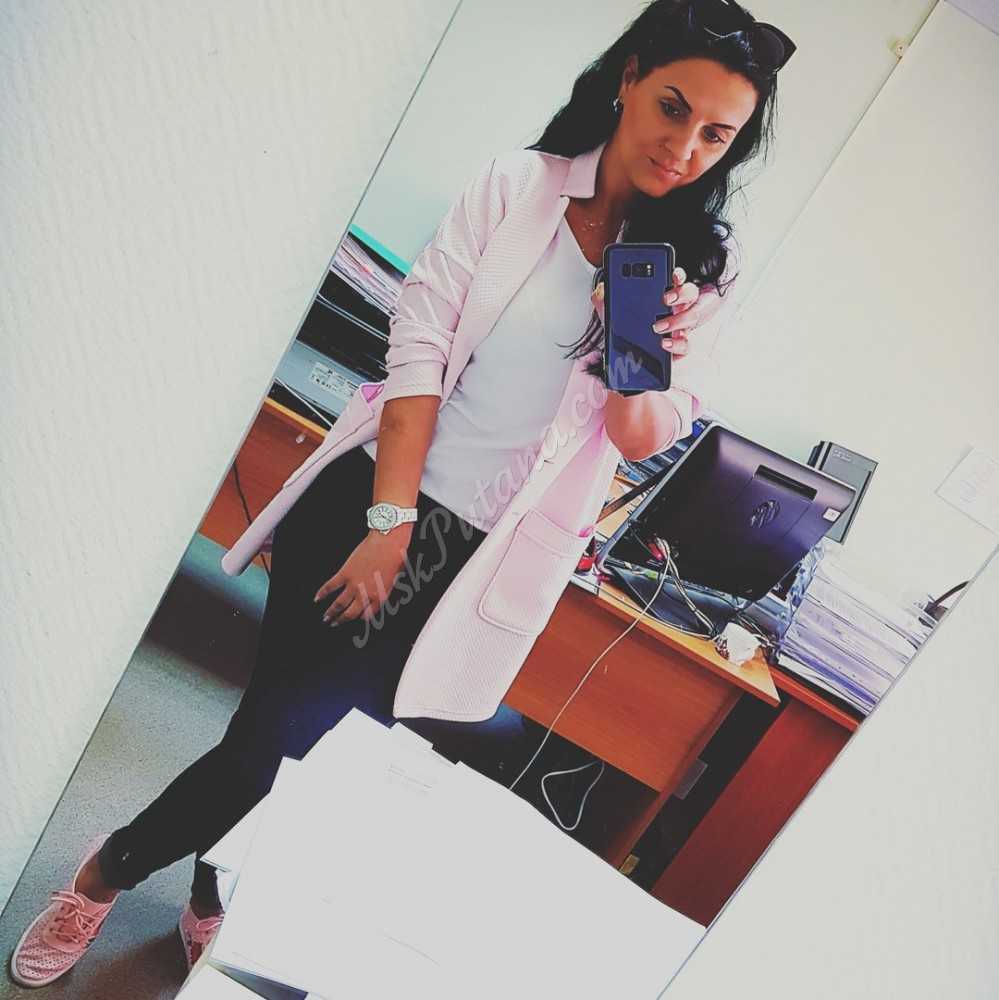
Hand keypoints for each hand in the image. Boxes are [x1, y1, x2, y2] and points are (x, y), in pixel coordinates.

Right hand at [312, 530, 410, 625]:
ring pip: (339, 604)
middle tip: (335, 624)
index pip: (367, 615)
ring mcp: (354, 585)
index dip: (360, 618)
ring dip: (331, 612)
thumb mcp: (394, 580)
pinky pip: (331, 586)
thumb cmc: (395, 558)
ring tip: (325, 618)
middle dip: (341, 621)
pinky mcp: (345, 573)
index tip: (355, 619)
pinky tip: (317, 599)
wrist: (388, 542)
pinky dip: (322, 593)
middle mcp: (366, 594)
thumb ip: (384, 591)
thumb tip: (377, 595)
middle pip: (350, 614)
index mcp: (380, 597)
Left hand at [591, 267, 722, 362]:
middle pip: (690, 293)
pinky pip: (686, 344)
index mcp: (663, 294)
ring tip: (658, 326)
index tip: (673, 274)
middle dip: (680, 294)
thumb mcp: (612, 311)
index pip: (676, 278)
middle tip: (665, 299)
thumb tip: (601, 290)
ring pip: (691, 317)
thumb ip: (605, 298)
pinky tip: (664, 344)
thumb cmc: (626, 328)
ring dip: (676, 320)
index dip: (677, 275)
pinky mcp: (679, 346)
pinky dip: (676, 344)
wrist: (628, 357)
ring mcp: (680, 327)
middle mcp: (676, 308)